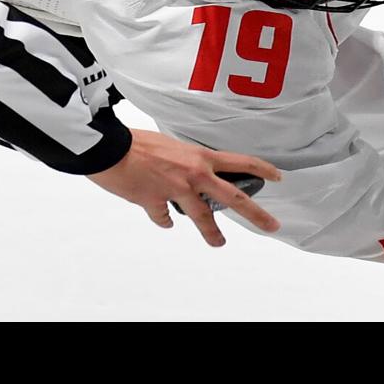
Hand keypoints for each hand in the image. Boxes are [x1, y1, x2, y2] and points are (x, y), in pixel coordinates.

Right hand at [86, 129, 282, 246]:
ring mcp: (176, 191)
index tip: (278, 176)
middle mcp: (194, 175)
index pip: (240, 162)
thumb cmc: (135, 141)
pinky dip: (165, 220)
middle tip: (272, 226)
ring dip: (212, 232)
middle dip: (256, 214)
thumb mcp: (170, 146)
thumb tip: (189, 178)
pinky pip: (164, 217)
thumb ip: (184, 162)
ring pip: (202, 217)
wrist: (105, 147)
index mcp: (199, 157)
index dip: (262, 169)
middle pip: (234, 198)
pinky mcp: (155, 203)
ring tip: (219, 243)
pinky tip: (166, 222)